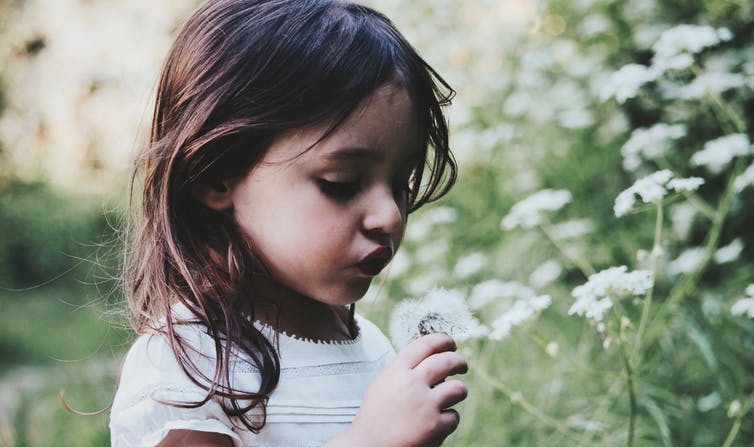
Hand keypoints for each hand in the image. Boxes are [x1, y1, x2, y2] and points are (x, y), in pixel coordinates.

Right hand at [346, 333, 468, 446]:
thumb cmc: (376, 416)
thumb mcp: (384, 385)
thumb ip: (405, 371)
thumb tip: (434, 362)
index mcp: (397, 371)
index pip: (425, 345)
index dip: (442, 340)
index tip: (450, 343)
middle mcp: (412, 384)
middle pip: (446, 362)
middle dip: (459, 361)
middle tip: (462, 365)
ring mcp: (425, 405)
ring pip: (458, 389)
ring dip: (459, 391)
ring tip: (455, 395)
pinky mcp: (435, 426)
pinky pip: (454, 417)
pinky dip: (448, 420)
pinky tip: (438, 423)